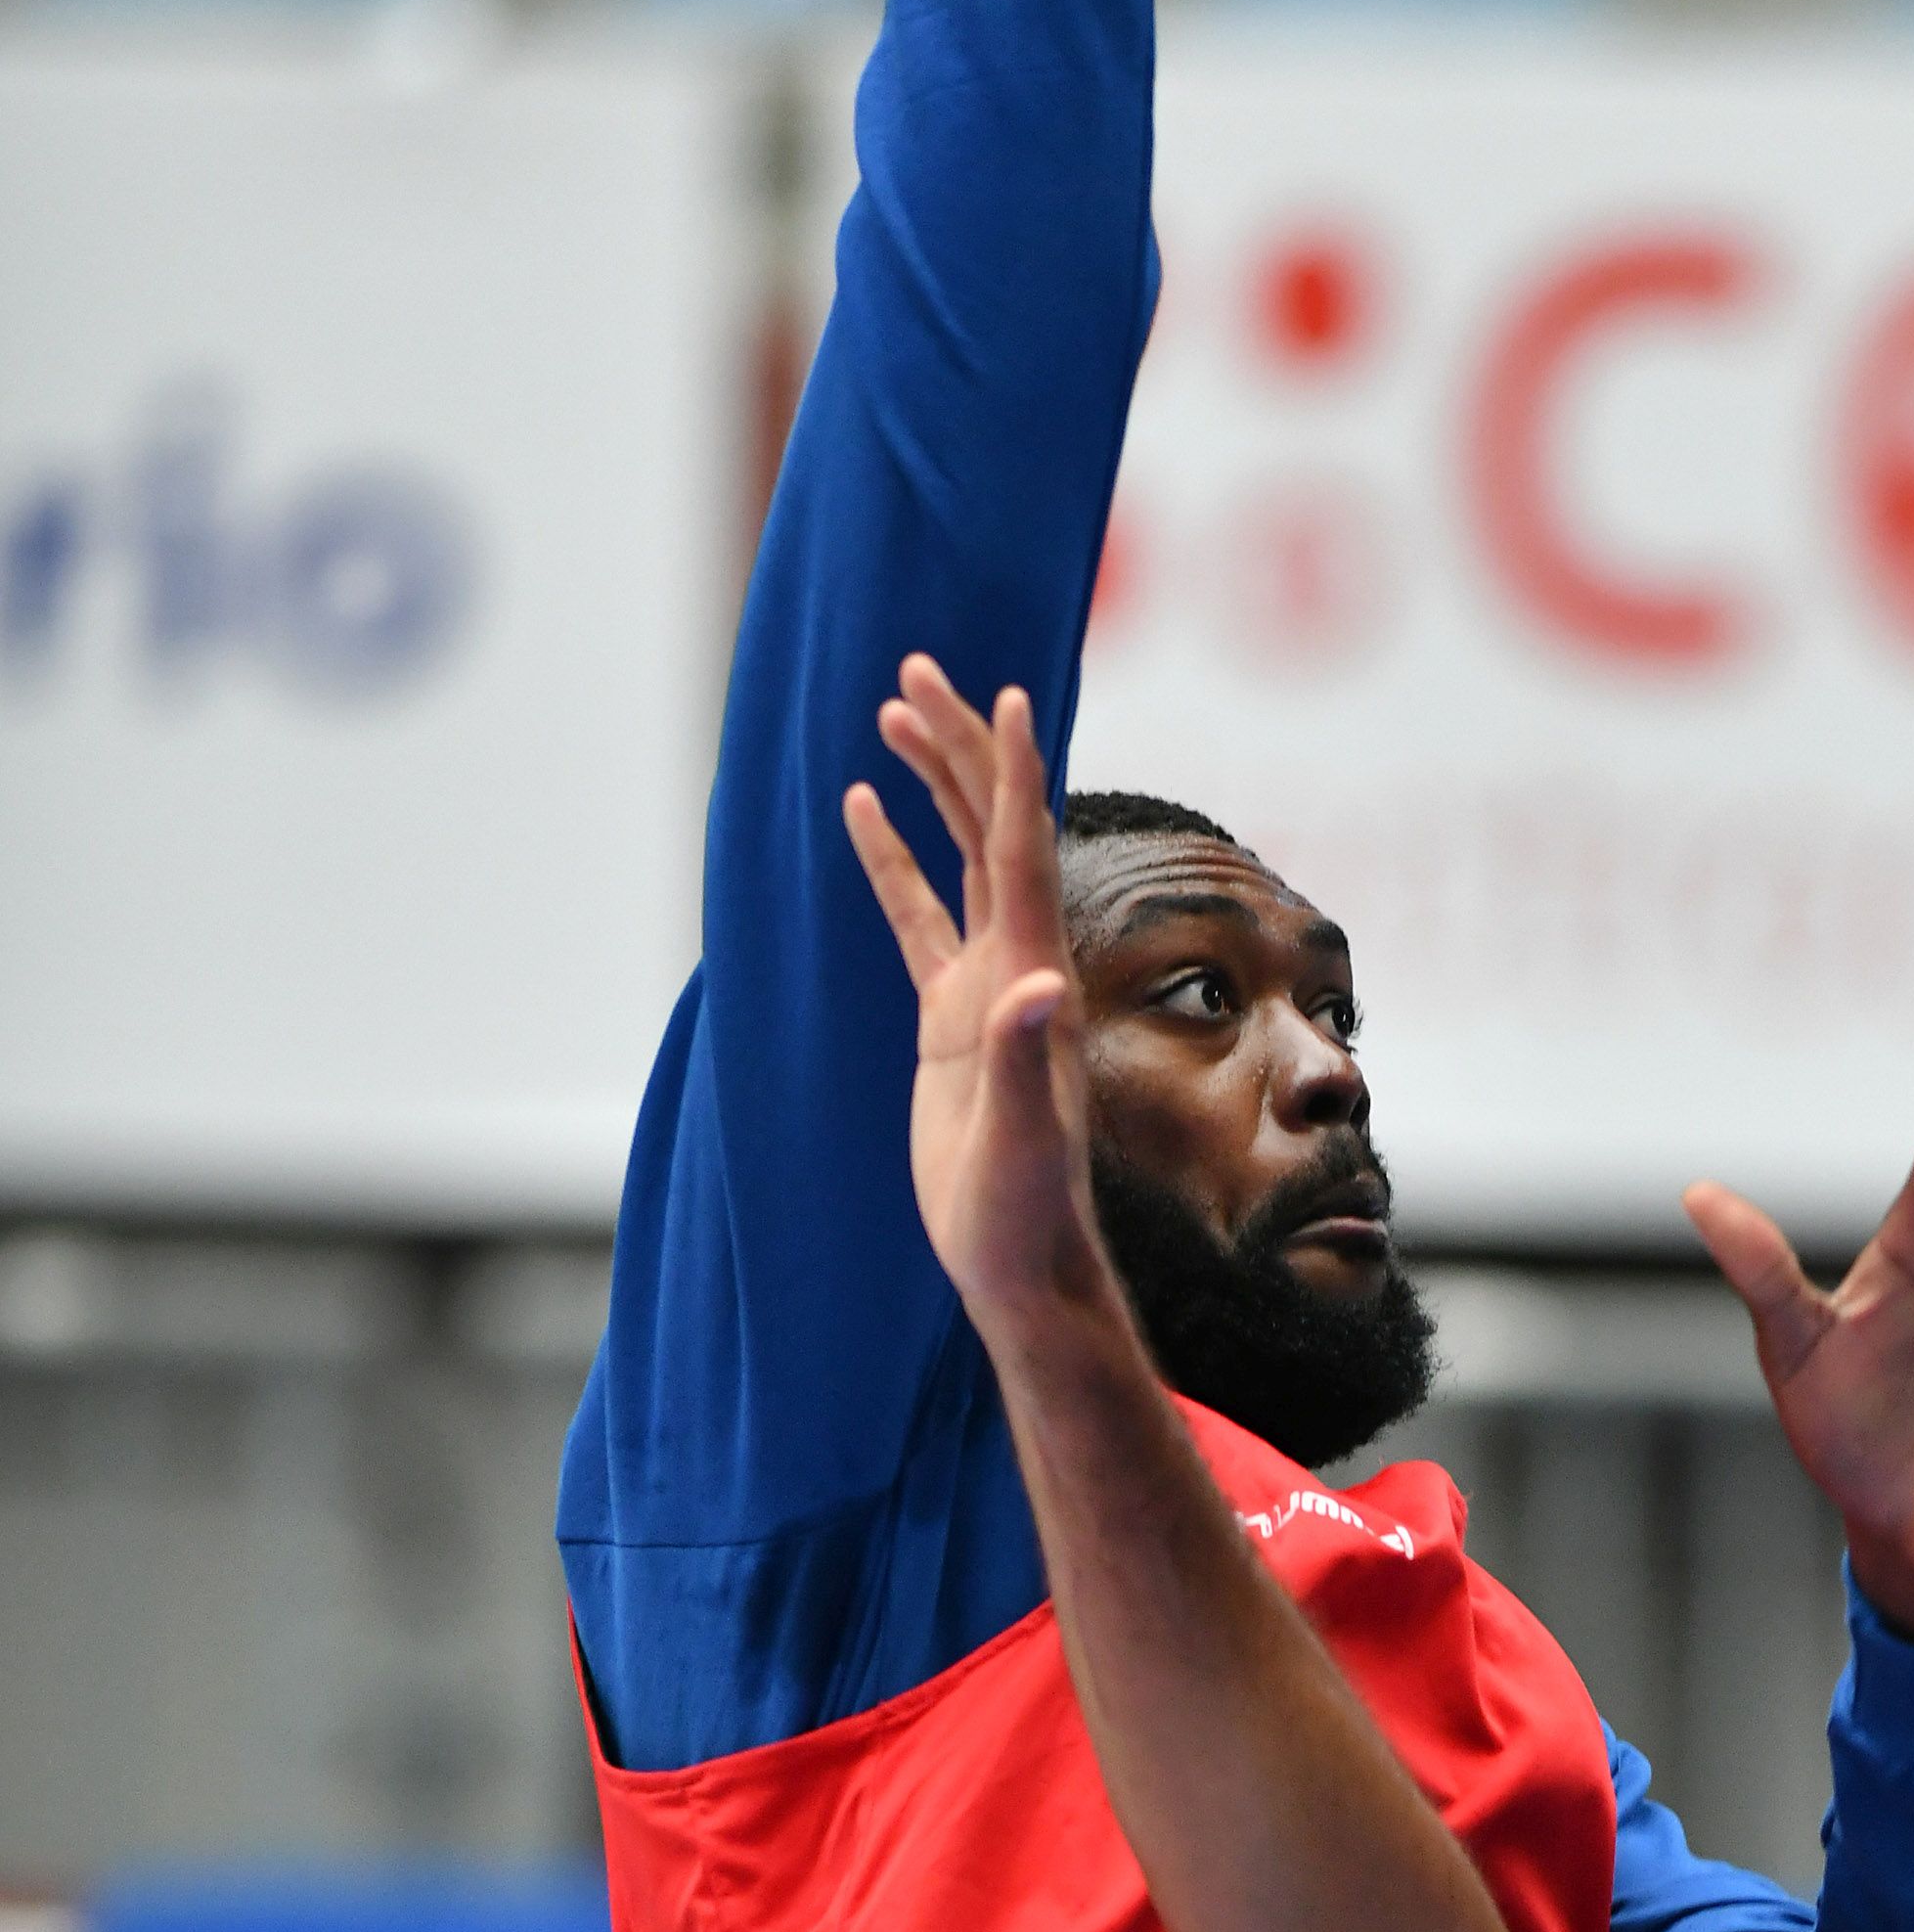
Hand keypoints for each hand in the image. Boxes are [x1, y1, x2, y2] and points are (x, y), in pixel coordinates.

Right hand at [844, 659, 1105, 1341]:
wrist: (1021, 1265)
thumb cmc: (1023, 1214)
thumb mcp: (1019, 1141)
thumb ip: (1022, 1062)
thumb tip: (1032, 989)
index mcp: (1033, 979)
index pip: (1025, 854)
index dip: (1016, 774)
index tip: (1007, 694)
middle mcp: (1017, 967)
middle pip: (991, 830)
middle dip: (960, 747)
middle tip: (915, 667)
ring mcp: (983, 988)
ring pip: (959, 858)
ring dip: (931, 782)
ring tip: (891, 708)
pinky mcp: (950, 1018)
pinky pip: (919, 918)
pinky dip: (893, 859)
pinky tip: (863, 807)